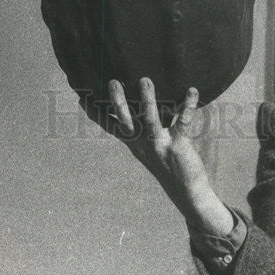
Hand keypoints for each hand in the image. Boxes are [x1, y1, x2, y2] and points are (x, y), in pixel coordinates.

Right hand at [108, 77, 232, 236]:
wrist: (188, 193)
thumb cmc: (169, 164)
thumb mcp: (151, 147)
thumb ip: (145, 128)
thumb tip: (140, 103)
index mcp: (135, 143)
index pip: (111, 127)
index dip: (96, 114)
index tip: (82, 98)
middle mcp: (143, 144)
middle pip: (126, 121)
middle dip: (118, 101)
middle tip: (112, 81)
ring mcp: (159, 145)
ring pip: (149, 120)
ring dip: (147, 100)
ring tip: (144, 80)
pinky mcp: (177, 146)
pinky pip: (182, 122)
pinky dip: (188, 106)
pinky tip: (192, 90)